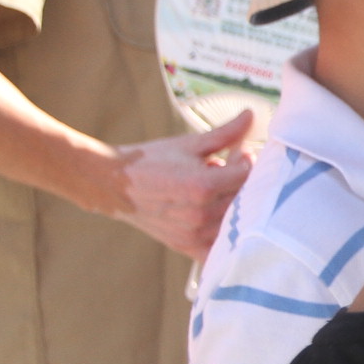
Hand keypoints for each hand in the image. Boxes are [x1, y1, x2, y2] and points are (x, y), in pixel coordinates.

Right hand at [102, 110, 252, 257]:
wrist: (112, 184)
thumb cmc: (152, 161)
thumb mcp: (190, 144)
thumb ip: (225, 134)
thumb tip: (251, 114)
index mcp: (202, 186)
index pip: (247, 175)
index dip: (247, 160)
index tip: (238, 152)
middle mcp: (200, 214)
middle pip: (244, 198)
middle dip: (242, 181)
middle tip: (228, 167)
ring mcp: (194, 234)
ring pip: (234, 221)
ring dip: (233, 203)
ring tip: (216, 188)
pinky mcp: (186, 246)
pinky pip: (217, 249)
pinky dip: (224, 238)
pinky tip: (218, 218)